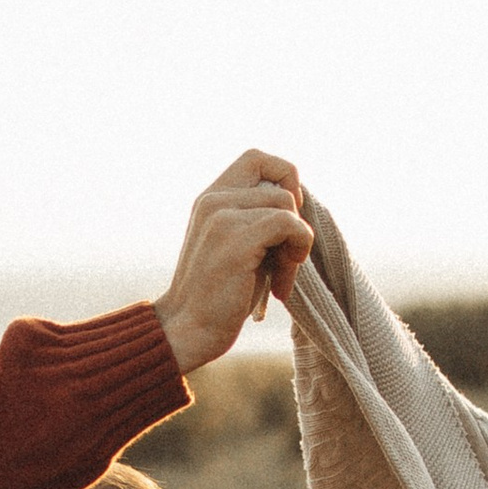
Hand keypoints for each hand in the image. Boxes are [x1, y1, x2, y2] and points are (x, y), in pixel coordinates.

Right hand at [155, 151, 316, 375]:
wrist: (187, 330)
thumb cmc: (218, 296)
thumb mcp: (237, 245)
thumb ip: (257, 218)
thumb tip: (299, 202)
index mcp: (212, 197)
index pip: (258, 159)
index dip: (285, 180)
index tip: (286, 220)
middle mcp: (214, 199)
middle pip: (282, 184)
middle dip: (296, 222)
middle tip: (286, 257)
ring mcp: (222, 215)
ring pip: (288, 205)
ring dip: (296, 246)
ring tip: (279, 278)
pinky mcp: (236, 237)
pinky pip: (289, 224)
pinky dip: (297, 251)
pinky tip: (281, 285)